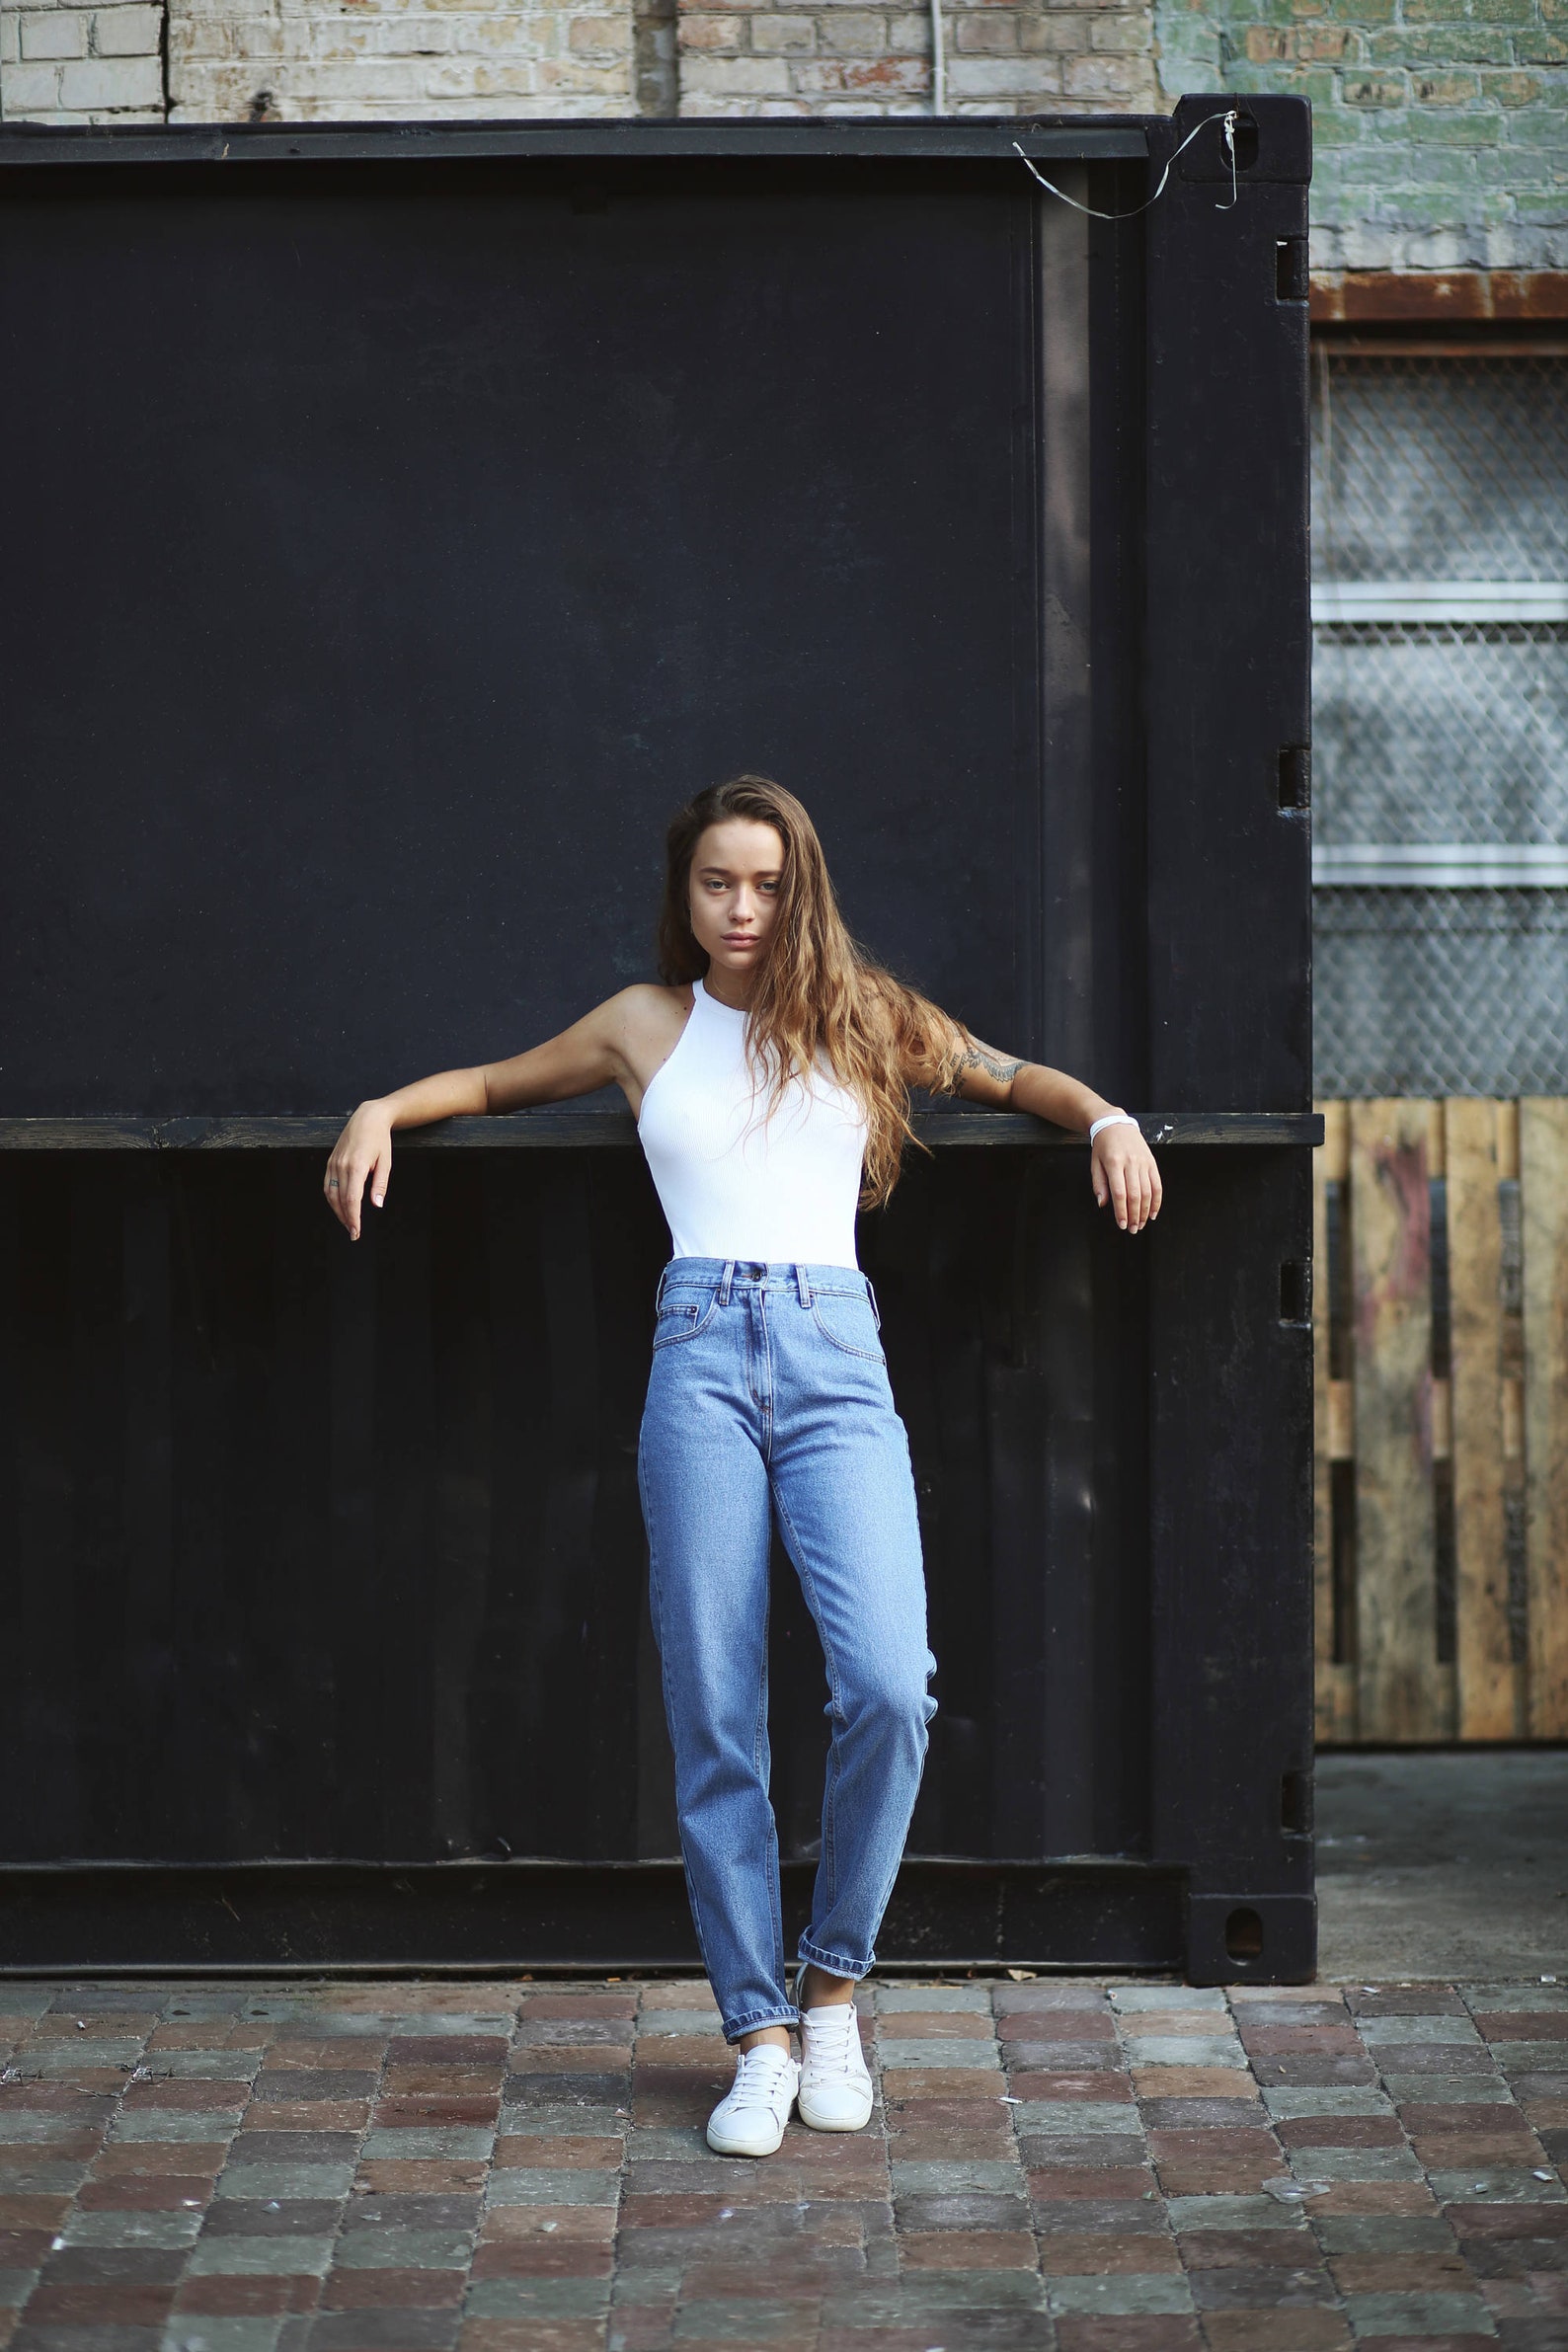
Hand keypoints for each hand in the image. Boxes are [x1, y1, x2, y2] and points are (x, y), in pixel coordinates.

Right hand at [324, 1103, 391, 1239]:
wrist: (367, 1118)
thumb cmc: (380, 1140)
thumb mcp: (386, 1162)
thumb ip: (380, 1184)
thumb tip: (377, 1205)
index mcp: (357, 1166)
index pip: (352, 1199)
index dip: (353, 1218)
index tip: (356, 1231)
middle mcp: (341, 1165)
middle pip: (339, 1200)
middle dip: (346, 1219)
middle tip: (354, 1233)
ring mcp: (333, 1163)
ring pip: (330, 1194)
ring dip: (337, 1211)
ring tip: (348, 1223)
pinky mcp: (330, 1161)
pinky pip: (327, 1184)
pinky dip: (332, 1199)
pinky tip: (340, 1207)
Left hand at [1091, 1119, 1160, 1233]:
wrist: (1115, 1125)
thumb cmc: (1103, 1147)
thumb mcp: (1095, 1164)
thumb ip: (1099, 1184)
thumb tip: (1103, 1204)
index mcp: (1114, 1163)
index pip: (1119, 1192)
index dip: (1121, 1211)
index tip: (1121, 1224)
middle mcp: (1131, 1163)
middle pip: (1135, 1194)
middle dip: (1134, 1215)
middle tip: (1132, 1229)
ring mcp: (1143, 1162)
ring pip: (1148, 1191)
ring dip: (1145, 1211)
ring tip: (1140, 1224)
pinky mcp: (1152, 1163)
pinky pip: (1157, 1184)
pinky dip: (1157, 1201)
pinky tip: (1153, 1213)